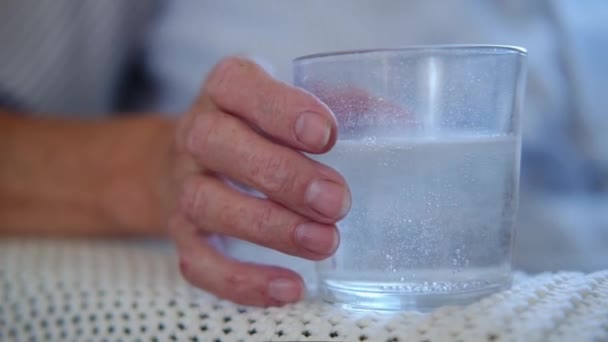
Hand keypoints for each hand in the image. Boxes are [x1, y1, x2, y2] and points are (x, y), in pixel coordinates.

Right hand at [168, 57, 350, 305]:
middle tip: (336, 201)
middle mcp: (196, 133)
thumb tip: (400, 123)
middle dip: (282, 176)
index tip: (326, 135)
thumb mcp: (294, 103)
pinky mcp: (182, 232)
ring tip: (324, 243)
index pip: (237, 85)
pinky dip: (241, 281)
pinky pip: (198, 261)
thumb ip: (342, 105)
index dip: (278, 109)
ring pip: (208, 205)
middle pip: (217, 144)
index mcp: (226, 89)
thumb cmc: (261, 129)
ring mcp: (184, 184)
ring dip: (269, 228)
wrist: (193, 161)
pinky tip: (289, 288)